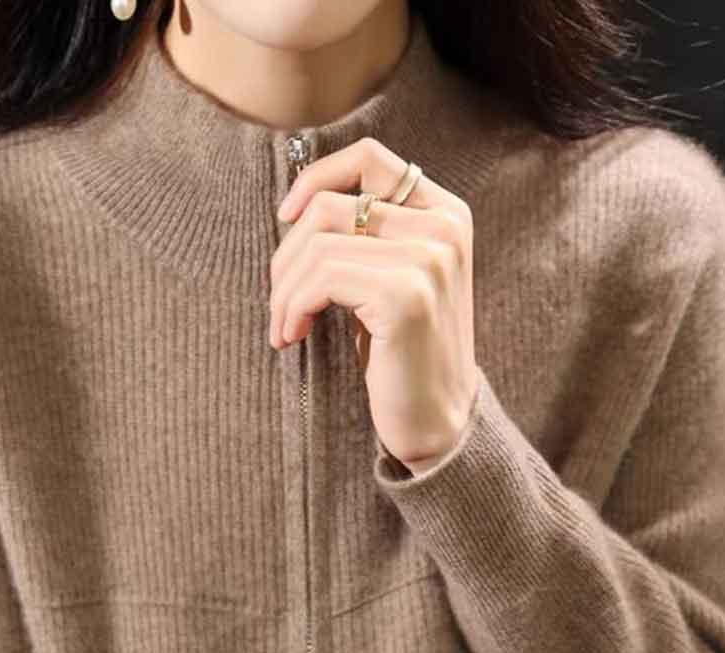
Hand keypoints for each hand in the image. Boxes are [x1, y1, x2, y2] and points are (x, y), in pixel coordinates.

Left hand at [269, 134, 481, 472]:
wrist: (436, 423)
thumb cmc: (402, 356)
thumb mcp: (391, 281)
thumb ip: (367, 236)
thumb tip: (295, 206)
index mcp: (445, 213)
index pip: (370, 158)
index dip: (316, 177)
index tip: (286, 217)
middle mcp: (444, 227)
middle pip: (330, 205)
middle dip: (286, 255)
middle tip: (279, 303)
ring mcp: (428, 258)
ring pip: (318, 242)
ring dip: (284, 289)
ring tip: (284, 326)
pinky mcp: (406, 295)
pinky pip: (320, 279)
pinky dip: (292, 306)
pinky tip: (292, 335)